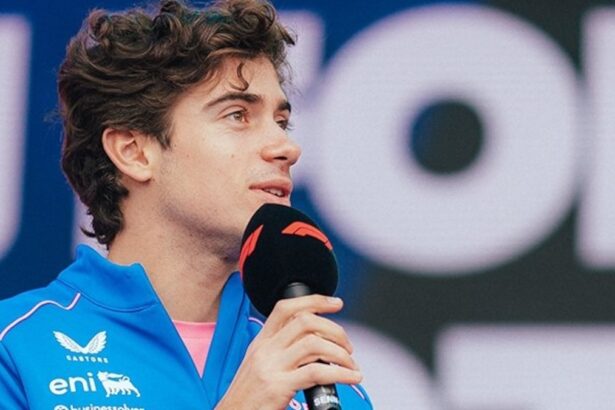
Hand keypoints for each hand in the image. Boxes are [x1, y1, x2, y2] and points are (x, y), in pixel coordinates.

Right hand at [215, 295, 361, 409]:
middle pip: (305, 322)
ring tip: (350, 365)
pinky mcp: (278, 387)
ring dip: (341, 353)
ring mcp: (271, 367)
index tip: (335, 303)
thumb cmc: (249, 397)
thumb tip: (315, 343)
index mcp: (261, 342)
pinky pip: (317, 372)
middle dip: (335, 330)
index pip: (286, 308)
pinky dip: (341, 374)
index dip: (314, 301)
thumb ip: (281, 350)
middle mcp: (265, 350)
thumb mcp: (259, 365)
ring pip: (314, 344)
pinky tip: (351, 378)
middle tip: (347, 345)